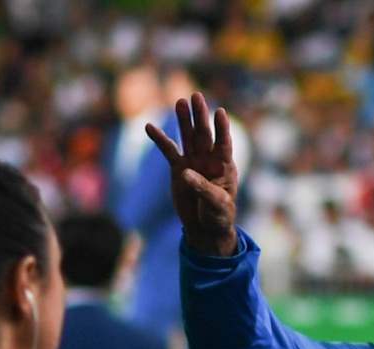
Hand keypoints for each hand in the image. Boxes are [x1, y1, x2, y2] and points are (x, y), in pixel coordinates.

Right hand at [146, 92, 238, 255]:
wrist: (205, 226)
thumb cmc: (219, 215)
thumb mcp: (217, 204)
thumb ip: (203, 187)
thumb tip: (185, 172)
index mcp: (224, 166)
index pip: (224, 143)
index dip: (222, 128)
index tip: (220, 112)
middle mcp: (209, 159)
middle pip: (204, 134)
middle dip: (200, 116)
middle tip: (196, 96)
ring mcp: (193, 162)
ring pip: (188, 137)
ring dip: (184, 120)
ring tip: (179, 101)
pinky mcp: (178, 169)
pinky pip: (168, 151)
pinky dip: (160, 139)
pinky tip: (150, 126)